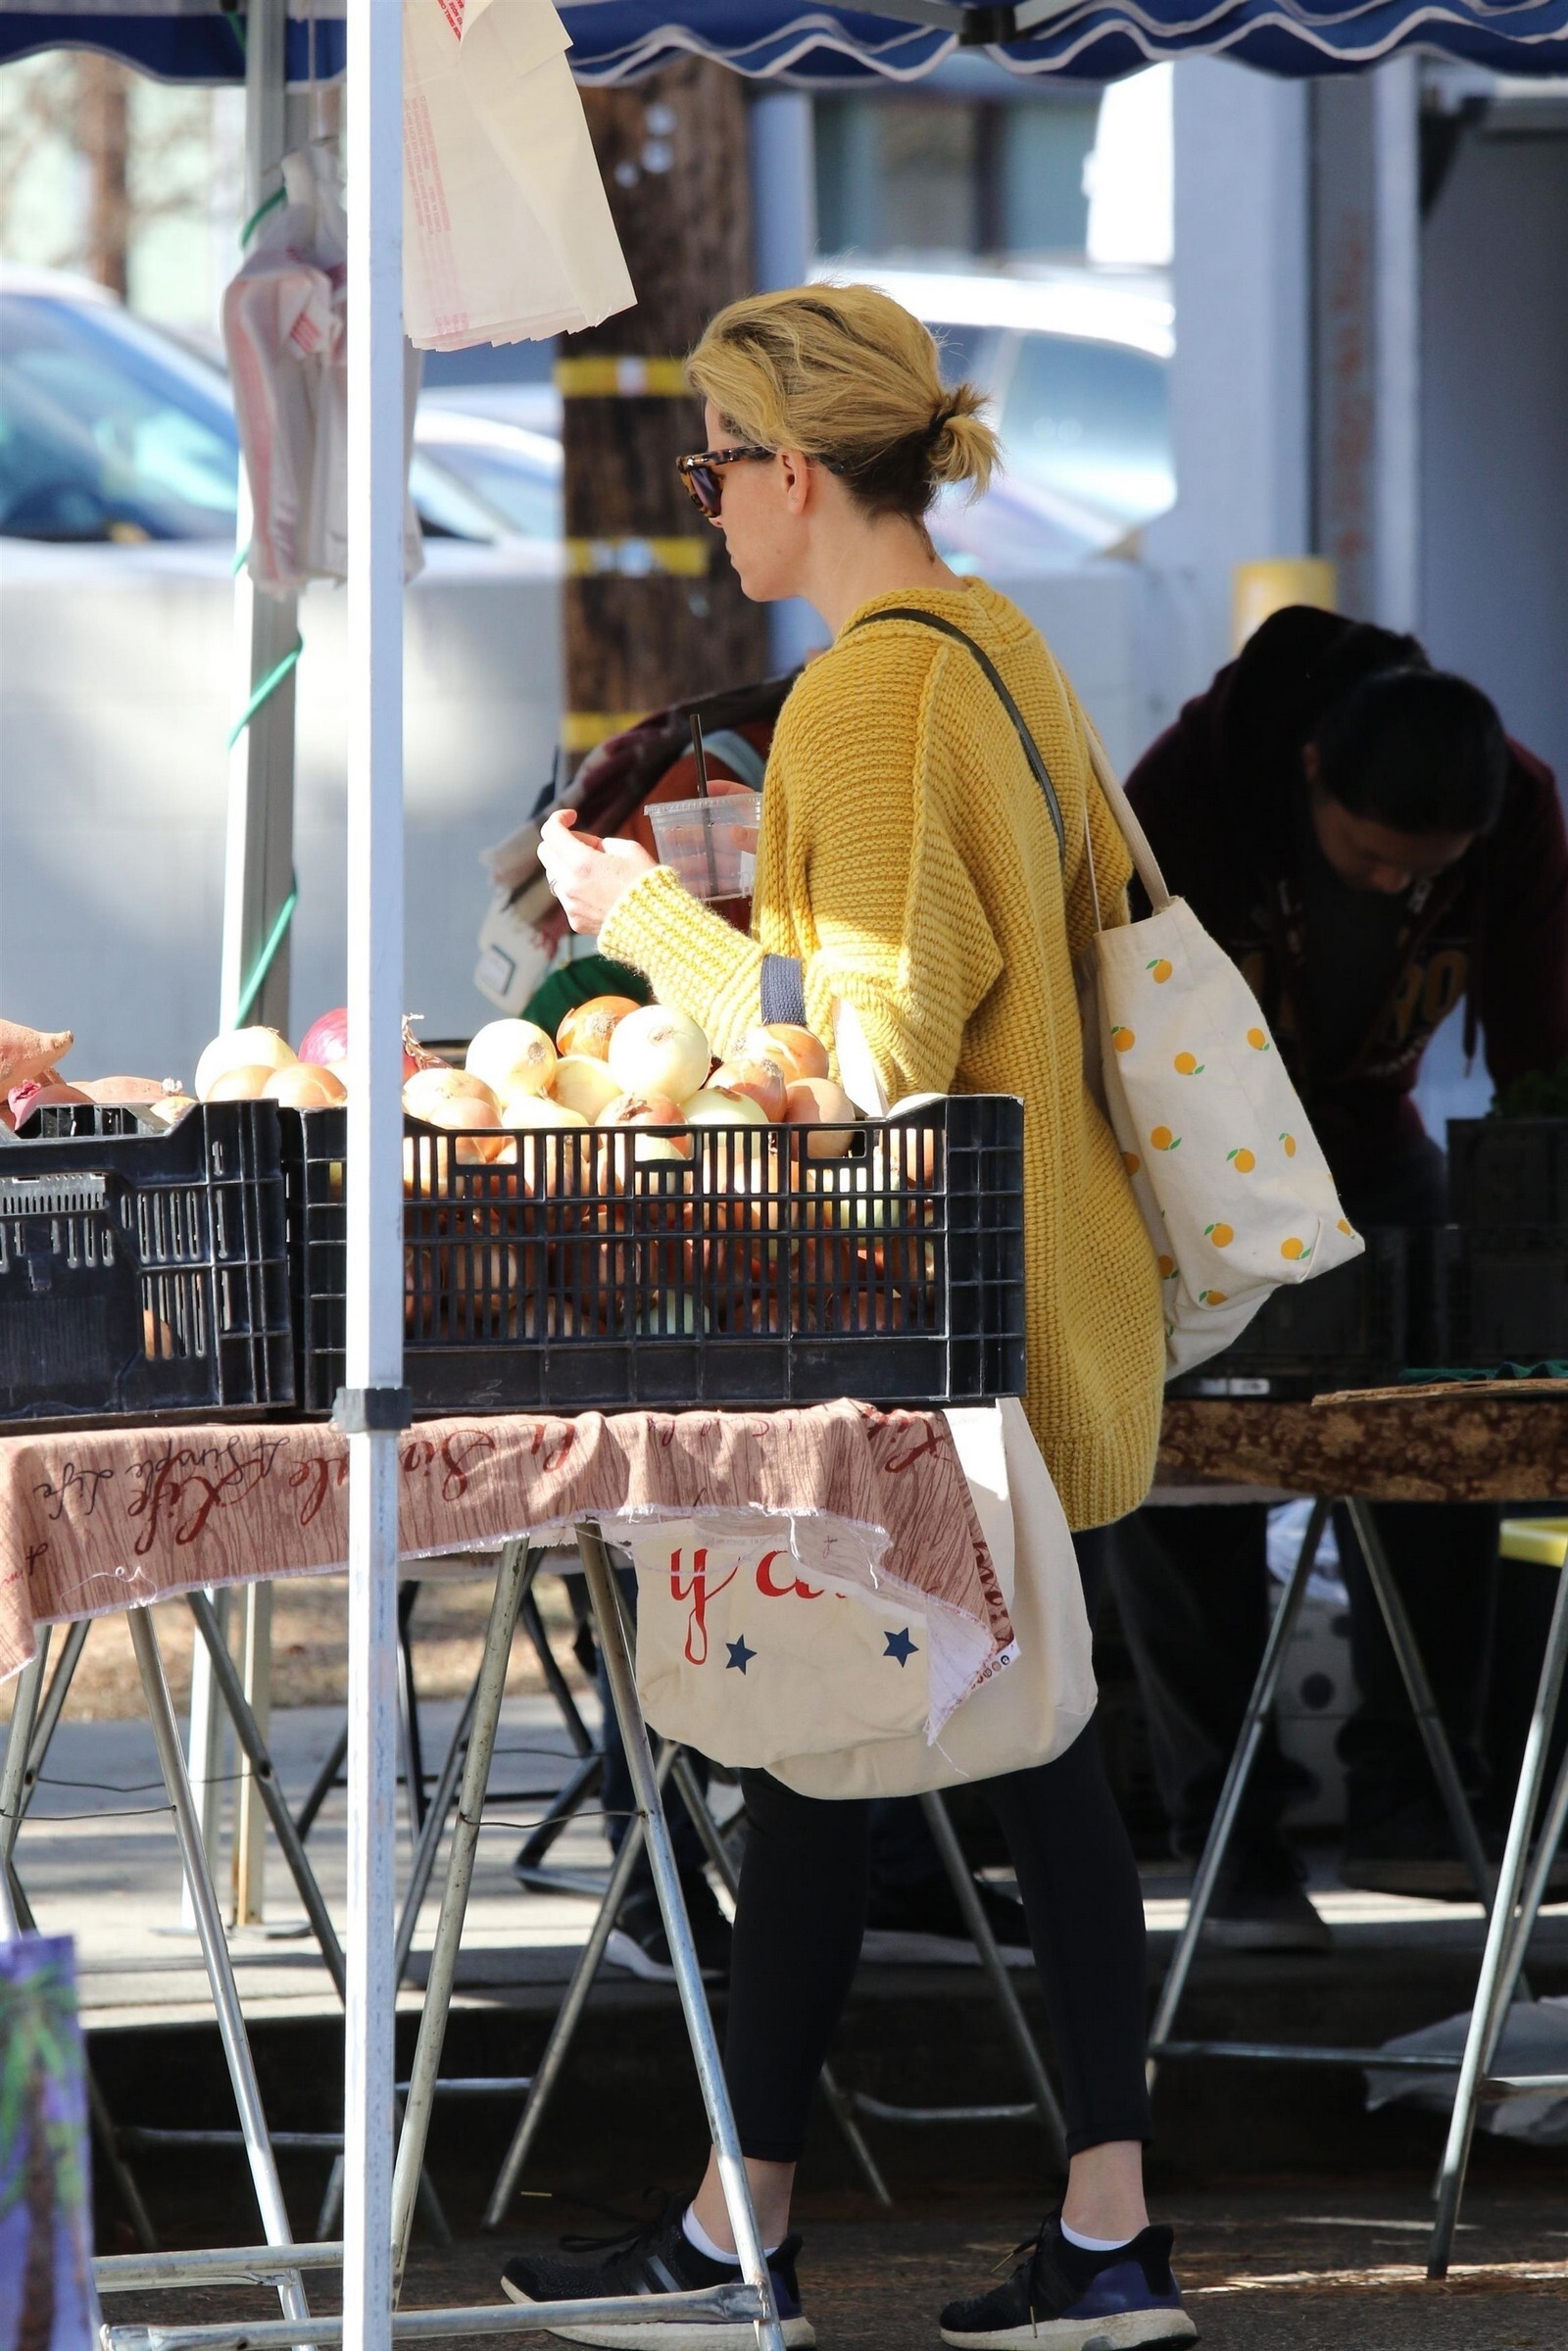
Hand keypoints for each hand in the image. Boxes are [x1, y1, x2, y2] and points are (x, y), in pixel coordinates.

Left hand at [538, 810, 654, 934]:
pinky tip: (598, 892)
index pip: (551, 832)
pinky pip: (566, 897)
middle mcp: (569, 884)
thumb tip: (586, 845)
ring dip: (567, 867)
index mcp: (582, 862)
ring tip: (596, 871)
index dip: (558, 818)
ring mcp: (570, 905)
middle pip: (545, 852)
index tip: (571, 817)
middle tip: (583, 843)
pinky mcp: (574, 921)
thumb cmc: (647, 885)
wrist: (655, 924)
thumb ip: (601, 843)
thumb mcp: (630, 850)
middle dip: (559, 841)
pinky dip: (576, 888)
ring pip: (554, 875)